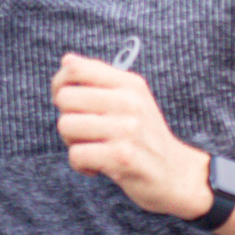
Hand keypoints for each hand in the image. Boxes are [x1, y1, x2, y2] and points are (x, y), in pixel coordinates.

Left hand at [51, 52, 211, 218]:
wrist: (175, 175)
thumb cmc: (145, 137)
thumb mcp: (133, 100)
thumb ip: (100, 80)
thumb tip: (67, 59)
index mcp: (129, 84)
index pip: (76, 68)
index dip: (59, 83)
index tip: (68, 101)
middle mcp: (129, 101)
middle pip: (65, 98)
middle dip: (67, 118)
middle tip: (85, 133)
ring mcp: (126, 129)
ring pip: (66, 126)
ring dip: (73, 143)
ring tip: (94, 149)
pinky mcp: (121, 156)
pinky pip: (76, 155)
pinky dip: (82, 165)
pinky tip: (98, 167)